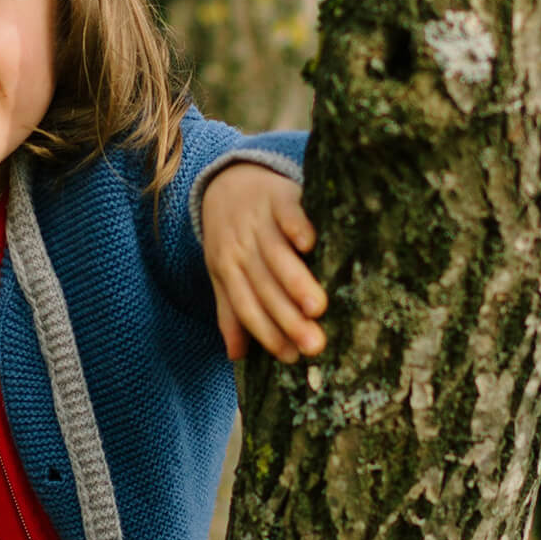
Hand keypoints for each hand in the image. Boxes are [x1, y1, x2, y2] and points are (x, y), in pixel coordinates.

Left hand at [200, 163, 326, 362]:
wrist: (227, 182)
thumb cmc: (231, 237)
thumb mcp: (222, 273)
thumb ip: (230, 311)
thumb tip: (236, 356)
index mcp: (228, 270)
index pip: (246, 307)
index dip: (268, 333)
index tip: (292, 357)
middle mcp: (241, 248)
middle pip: (263, 287)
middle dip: (288, 318)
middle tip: (314, 345)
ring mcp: (258, 222)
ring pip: (276, 256)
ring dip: (295, 281)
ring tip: (318, 307)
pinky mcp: (278, 196)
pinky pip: (287, 212)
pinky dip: (296, 226)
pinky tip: (310, 244)